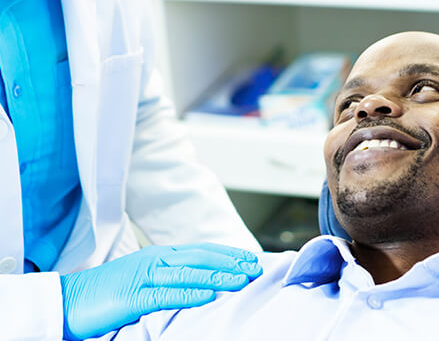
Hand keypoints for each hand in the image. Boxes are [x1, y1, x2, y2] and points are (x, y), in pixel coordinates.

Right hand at [60, 243, 261, 339]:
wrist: (72, 298)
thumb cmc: (110, 291)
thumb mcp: (144, 277)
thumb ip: (169, 276)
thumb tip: (198, 283)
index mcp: (160, 254)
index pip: (201, 250)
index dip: (227, 253)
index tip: (249, 259)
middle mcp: (156, 259)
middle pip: (201, 257)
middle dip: (230, 262)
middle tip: (255, 267)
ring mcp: (145, 275)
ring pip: (190, 273)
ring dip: (219, 276)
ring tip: (242, 279)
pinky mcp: (135, 295)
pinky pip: (167, 294)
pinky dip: (191, 294)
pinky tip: (209, 297)